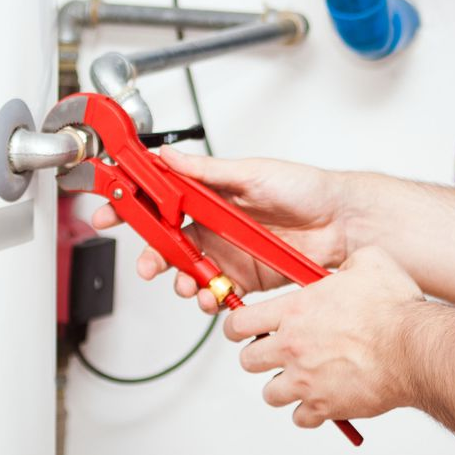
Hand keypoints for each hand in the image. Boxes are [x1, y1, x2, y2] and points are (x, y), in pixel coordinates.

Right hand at [91, 148, 351, 310]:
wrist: (345, 223)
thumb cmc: (306, 189)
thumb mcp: (253, 172)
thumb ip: (208, 171)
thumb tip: (169, 157)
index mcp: (212, 194)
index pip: (162, 198)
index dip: (133, 205)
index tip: (110, 212)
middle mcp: (216, 223)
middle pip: (169, 241)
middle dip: (152, 255)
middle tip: (147, 265)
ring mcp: (229, 252)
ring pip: (188, 270)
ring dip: (179, 280)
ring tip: (185, 285)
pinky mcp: (246, 277)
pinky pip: (217, 290)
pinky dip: (207, 297)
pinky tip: (210, 297)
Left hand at [224, 246, 424, 428]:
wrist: (414, 350)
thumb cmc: (394, 309)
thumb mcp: (369, 262)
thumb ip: (346, 264)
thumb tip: (344, 269)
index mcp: (295, 312)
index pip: (239, 323)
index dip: (238, 326)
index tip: (244, 329)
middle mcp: (292, 348)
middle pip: (248, 361)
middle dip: (260, 357)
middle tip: (279, 353)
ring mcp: (305, 381)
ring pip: (270, 394)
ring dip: (283, 387)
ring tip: (303, 378)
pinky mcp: (324, 407)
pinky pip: (301, 417)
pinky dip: (310, 411)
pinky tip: (325, 398)